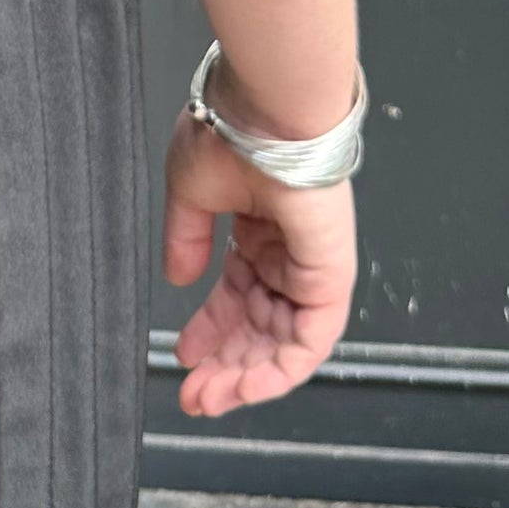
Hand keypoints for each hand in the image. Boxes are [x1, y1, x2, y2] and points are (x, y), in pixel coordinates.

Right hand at [162, 106, 356, 416]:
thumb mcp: (191, 191)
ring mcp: (310, 266)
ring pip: (284, 342)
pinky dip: (279, 371)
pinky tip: (244, 387)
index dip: (210, 330)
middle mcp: (287, 251)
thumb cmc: (232, 131)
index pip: (237, 295)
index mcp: (258, 229)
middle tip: (194, 393)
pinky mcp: (330, 277)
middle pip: (258, 326)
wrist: (267, 109)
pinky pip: (309, 340)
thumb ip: (186, 240)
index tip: (183, 355)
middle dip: (225, 364)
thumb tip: (179, 279)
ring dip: (246, 376)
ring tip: (209, 398)